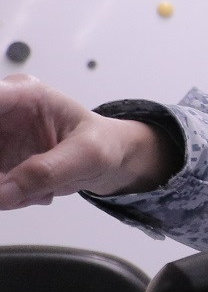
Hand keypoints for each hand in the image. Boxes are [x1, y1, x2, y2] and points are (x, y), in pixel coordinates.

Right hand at [0, 74, 176, 208]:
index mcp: (23, 95)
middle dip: (0, 171)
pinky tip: (38, 194)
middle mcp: (1, 112)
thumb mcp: (87, 156)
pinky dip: (8, 197)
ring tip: (41, 191)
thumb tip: (1, 194)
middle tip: (13, 188)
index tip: (0, 156)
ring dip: (4, 188)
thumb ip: (46, 172)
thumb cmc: (103, 144)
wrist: (112, 158)